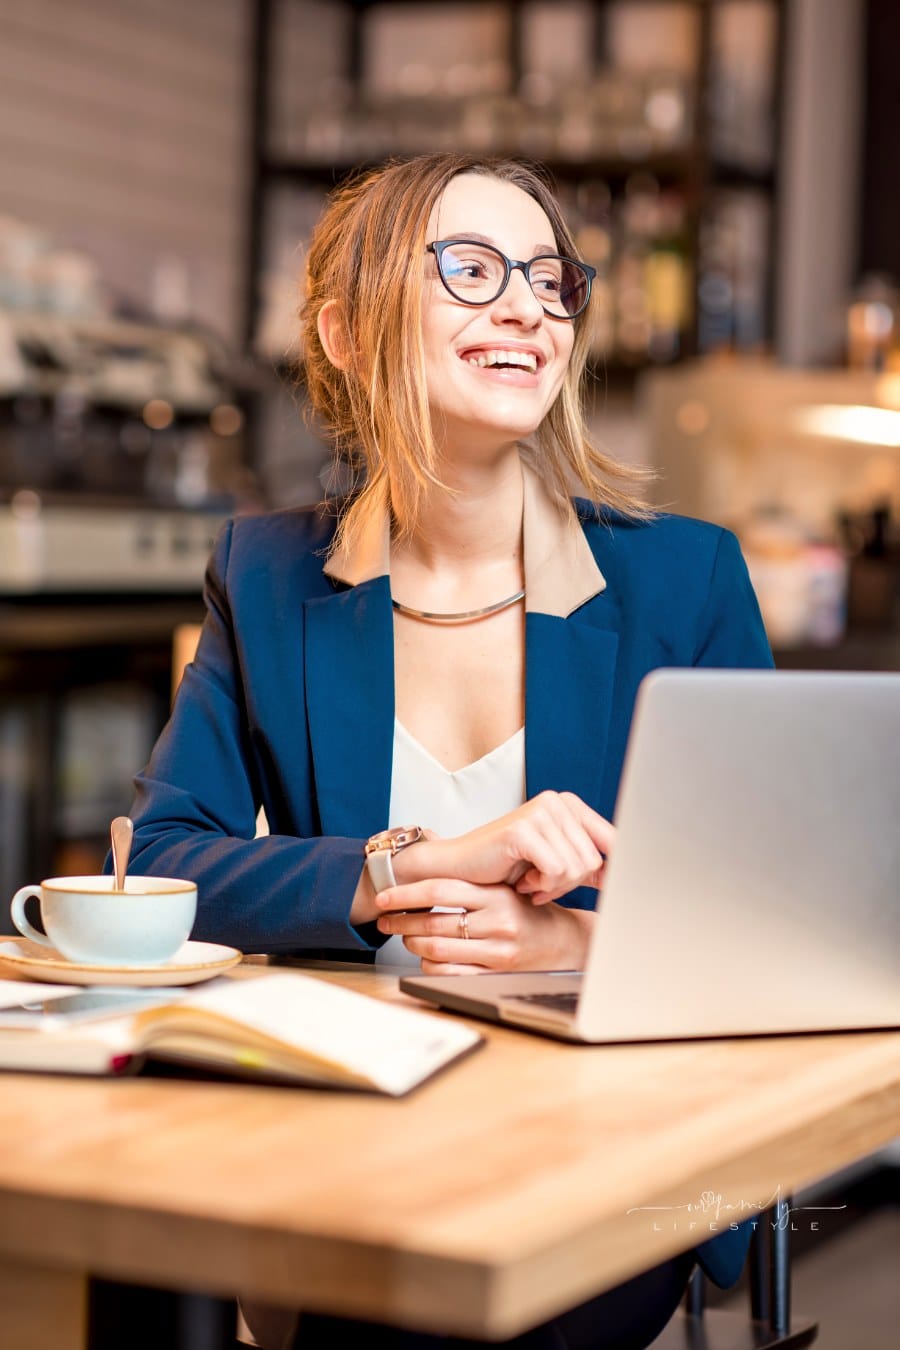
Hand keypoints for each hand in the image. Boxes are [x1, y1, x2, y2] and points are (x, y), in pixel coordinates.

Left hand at [375, 879, 594, 972]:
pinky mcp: (496, 974)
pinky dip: (429, 964)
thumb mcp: (503, 887)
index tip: (385, 896)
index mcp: (496, 894)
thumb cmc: (527, 911)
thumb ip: (470, 880)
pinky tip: (424, 956)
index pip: (441, 889)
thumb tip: (424, 858)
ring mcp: (497, 951)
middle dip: (400, 921)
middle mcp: (498, 922)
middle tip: (383, 920)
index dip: (407, 893)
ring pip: (437, 948)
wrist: (563, 942)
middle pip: (434, 921)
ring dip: (412, 942)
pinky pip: (449, 972)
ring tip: (403, 935)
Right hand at [394, 791, 615, 904]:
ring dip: (554, 887)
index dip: (609, 872)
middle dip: (570, 884)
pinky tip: (523, 881)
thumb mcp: (557, 864)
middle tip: (543, 885)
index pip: (613, 843)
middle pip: (594, 860)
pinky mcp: (524, 828)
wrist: (461, 869)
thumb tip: (625, 878)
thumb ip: (590, 866)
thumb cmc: (507, 867)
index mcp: (570, 804)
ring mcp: (541, 811)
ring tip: (531, 881)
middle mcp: (558, 801)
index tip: (604, 890)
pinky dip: (542, 885)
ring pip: (577, 868)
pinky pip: (556, 870)